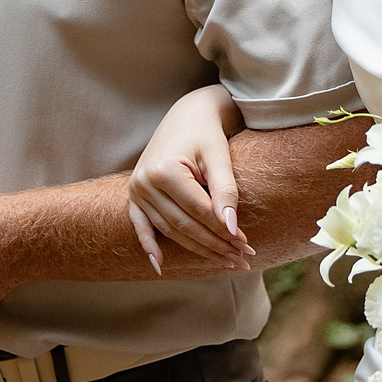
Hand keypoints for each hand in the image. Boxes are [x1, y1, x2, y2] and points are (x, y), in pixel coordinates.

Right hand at [128, 86, 248, 274]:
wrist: (186, 116)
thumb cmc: (206, 134)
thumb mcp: (219, 157)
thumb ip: (225, 192)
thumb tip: (231, 229)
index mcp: (165, 171)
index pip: (199, 212)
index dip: (223, 231)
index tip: (246, 245)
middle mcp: (145, 183)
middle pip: (184, 225)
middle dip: (214, 245)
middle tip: (240, 259)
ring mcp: (136, 190)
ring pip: (169, 230)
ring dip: (196, 249)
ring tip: (223, 261)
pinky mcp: (135, 195)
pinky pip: (140, 225)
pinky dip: (148, 246)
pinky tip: (160, 265)